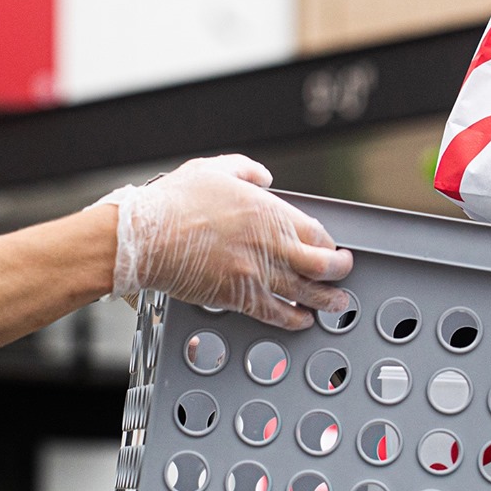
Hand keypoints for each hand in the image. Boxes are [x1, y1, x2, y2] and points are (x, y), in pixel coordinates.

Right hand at [101, 155, 353, 329]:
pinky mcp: (238, 297)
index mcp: (268, 212)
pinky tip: (302, 320)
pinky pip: (276, 313)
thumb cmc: (175, 202)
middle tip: (344, 274)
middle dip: (339, 271)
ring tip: (337, 304)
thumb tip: (264, 178)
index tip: (333, 247)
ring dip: (326, 300)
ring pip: (305, 293)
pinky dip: (294, 319)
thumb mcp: (214, 170)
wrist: (146, 238)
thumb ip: (246, 171)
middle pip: (321, 265)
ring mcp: (256, 274)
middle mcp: (269, 245)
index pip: (316, 232)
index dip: (330, 243)